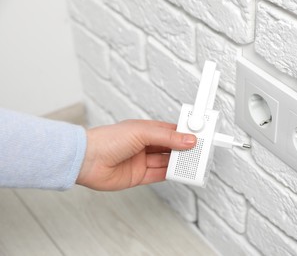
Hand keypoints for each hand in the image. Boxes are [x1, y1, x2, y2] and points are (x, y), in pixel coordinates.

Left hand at [76, 120, 196, 190]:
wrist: (87, 160)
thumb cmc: (107, 139)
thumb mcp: (142, 132)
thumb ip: (167, 137)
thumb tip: (188, 139)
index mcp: (146, 130)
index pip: (172, 131)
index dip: (185, 133)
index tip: (199, 135)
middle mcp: (145, 145)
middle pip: (171, 147)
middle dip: (185, 149)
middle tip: (200, 151)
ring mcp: (142, 161)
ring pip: (166, 162)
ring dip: (179, 162)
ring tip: (193, 162)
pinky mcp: (138, 176)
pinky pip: (159, 175)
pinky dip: (171, 174)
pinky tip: (180, 172)